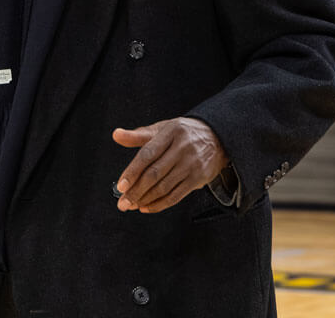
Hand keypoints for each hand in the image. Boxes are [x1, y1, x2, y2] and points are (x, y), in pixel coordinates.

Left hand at [112, 117, 228, 213]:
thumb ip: (138, 135)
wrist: (218, 137)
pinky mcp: (199, 179)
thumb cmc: (183, 133)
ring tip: (131, 205)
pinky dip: (160, 204)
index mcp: (170, 133)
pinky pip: (176, 196)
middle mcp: (182, 149)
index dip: (132, 171)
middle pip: (154, 174)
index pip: (147, 154)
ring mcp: (192, 165)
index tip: (121, 186)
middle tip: (122, 202)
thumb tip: (116, 135)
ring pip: (164, 187)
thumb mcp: (162, 128)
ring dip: (145, 199)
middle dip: (136, 191)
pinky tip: (146, 206)